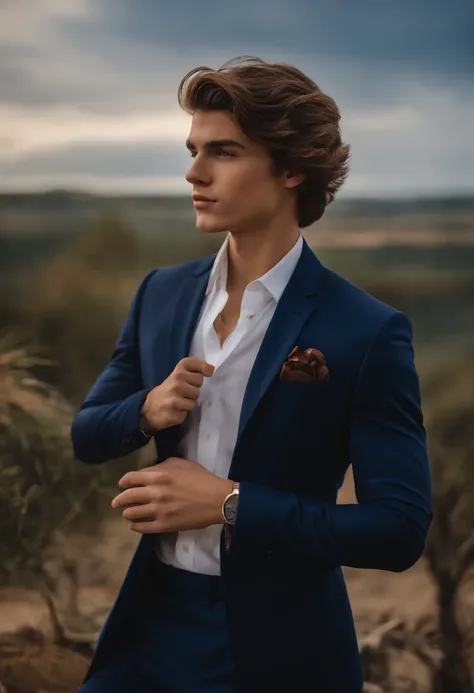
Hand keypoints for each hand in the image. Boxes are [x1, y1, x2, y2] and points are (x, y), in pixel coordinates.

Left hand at [111, 457, 232, 533]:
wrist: (217, 499)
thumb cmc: (202, 479)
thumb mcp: (182, 464)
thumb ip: (162, 466)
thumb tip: (149, 472)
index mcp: (158, 476)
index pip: (130, 478)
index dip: (123, 482)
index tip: (122, 485)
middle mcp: (154, 493)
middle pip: (127, 497)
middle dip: (119, 500)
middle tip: (117, 503)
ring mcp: (158, 510)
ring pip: (131, 513)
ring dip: (127, 513)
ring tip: (128, 514)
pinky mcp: (164, 525)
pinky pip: (142, 528)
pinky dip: (135, 526)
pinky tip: (135, 525)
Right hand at [140, 357, 213, 432]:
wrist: (150, 407)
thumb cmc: (170, 389)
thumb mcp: (179, 375)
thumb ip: (195, 369)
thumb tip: (211, 369)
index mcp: (178, 371)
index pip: (196, 364)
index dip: (203, 368)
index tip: (207, 373)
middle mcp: (175, 382)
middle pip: (198, 386)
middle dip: (193, 390)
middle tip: (184, 392)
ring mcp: (173, 398)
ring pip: (193, 402)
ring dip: (188, 404)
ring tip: (179, 402)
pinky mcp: (172, 414)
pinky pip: (186, 414)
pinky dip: (182, 414)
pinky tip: (175, 411)